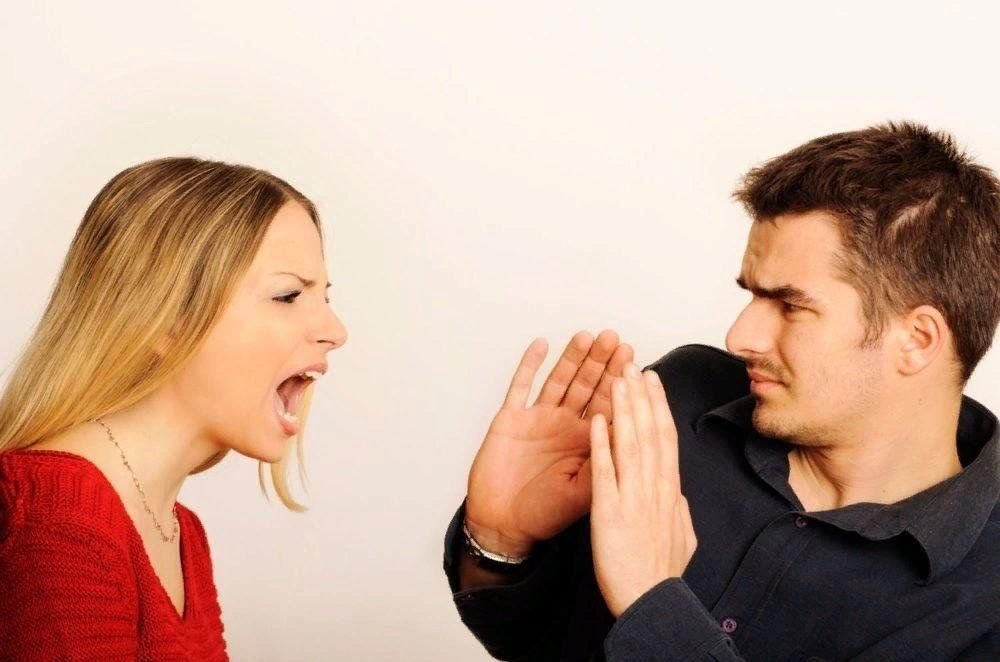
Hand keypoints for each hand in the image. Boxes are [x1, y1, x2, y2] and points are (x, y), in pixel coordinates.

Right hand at [465, 330, 633, 556]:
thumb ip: (605, 465)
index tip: (634, 362)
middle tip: (616, 341)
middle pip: (586, 386)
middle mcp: (563, 425)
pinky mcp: (511, 418)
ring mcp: (537, 419)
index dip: (620, 383)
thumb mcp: (584, 494)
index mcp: (585, 442)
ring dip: (572, 358)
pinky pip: (520, 386)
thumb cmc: (543, 513)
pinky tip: (542, 346)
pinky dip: (529, 365)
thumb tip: (632, 441)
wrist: (503, 525)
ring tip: (588, 338)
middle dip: (601, 363)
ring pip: (558, 380)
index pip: (607, 405)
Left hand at [590, 364, 696, 617]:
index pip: (665, 438)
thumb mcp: (682, 536)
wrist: (651, 604)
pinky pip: (604, 471)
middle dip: (641, 395)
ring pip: (630, 442)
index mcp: (670, 492)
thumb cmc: (661, 575)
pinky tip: (597, 419)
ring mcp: (633, 497)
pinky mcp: (609, 511)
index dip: (658, 406)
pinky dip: (601, 443)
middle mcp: (655, 488)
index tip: (652, 381)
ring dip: (624, 408)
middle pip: (649, 431)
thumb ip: (679, 509)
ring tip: (617, 378)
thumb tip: (679, 492)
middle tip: (632, 364)